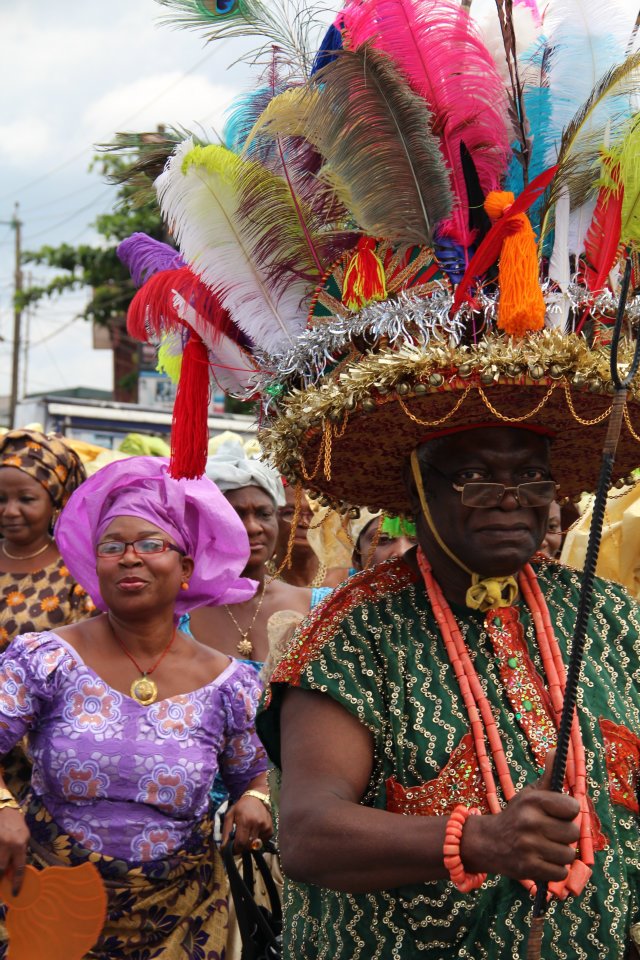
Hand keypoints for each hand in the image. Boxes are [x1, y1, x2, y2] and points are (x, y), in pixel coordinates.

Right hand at [0, 808, 29, 894]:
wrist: (4, 810)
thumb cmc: (17, 825)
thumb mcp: (24, 838)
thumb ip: (20, 854)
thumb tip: (14, 873)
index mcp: (19, 845)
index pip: (19, 868)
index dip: (17, 882)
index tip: (15, 893)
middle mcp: (7, 845)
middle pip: (1, 868)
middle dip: (1, 877)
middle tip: (2, 882)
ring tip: (1, 871)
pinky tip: (0, 861)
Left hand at [222, 795, 272, 853]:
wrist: (257, 797)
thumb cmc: (241, 807)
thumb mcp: (229, 816)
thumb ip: (226, 832)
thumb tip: (223, 848)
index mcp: (245, 820)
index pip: (241, 842)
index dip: (236, 849)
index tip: (233, 849)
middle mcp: (257, 824)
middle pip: (248, 846)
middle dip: (242, 847)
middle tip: (239, 842)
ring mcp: (265, 827)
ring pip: (256, 845)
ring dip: (250, 844)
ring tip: (247, 835)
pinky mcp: (270, 829)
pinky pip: (263, 842)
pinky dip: (257, 840)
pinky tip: (255, 832)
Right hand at [463, 750, 579, 882]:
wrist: (488, 841)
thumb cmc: (517, 815)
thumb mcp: (529, 794)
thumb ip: (549, 776)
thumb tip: (556, 749)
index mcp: (533, 800)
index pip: (573, 808)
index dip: (569, 813)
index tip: (558, 815)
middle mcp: (530, 821)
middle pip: (573, 833)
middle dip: (565, 835)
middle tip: (551, 833)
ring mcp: (528, 846)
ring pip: (568, 855)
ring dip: (560, 854)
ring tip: (546, 848)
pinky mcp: (527, 868)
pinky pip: (560, 872)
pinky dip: (555, 870)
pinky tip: (542, 861)